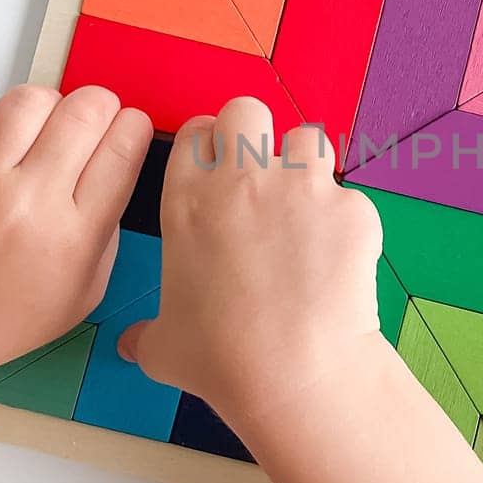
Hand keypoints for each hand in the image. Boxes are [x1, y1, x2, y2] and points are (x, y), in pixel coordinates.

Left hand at [0, 80, 152, 394]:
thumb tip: (114, 162)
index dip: (133, 128)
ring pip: (29, 98)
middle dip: (98, 108)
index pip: (124, 148)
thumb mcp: (83, 294)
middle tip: (84, 126)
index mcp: (73, 238)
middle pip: (85, 111)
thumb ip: (107, 229)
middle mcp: (26, 203)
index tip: (124, 133)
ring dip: (44, 104)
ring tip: (34, 130)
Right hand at [119, 96, 383, 429]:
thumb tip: (131, 345)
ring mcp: (302, 187)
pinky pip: (351, 199)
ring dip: (307, 167)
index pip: (196, 133)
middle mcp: (242, 179)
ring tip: (307, 213)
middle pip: (247, 110)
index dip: (209, 146)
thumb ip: (146, 335)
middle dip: (255, 133)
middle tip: (263, 176)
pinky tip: (339, 263)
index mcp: (188, 199)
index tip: (217, 170)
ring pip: (308, 139)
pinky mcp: (352, 207)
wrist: (293, 372)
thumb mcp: (163, 347)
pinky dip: (346, 224)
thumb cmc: (219, 360)